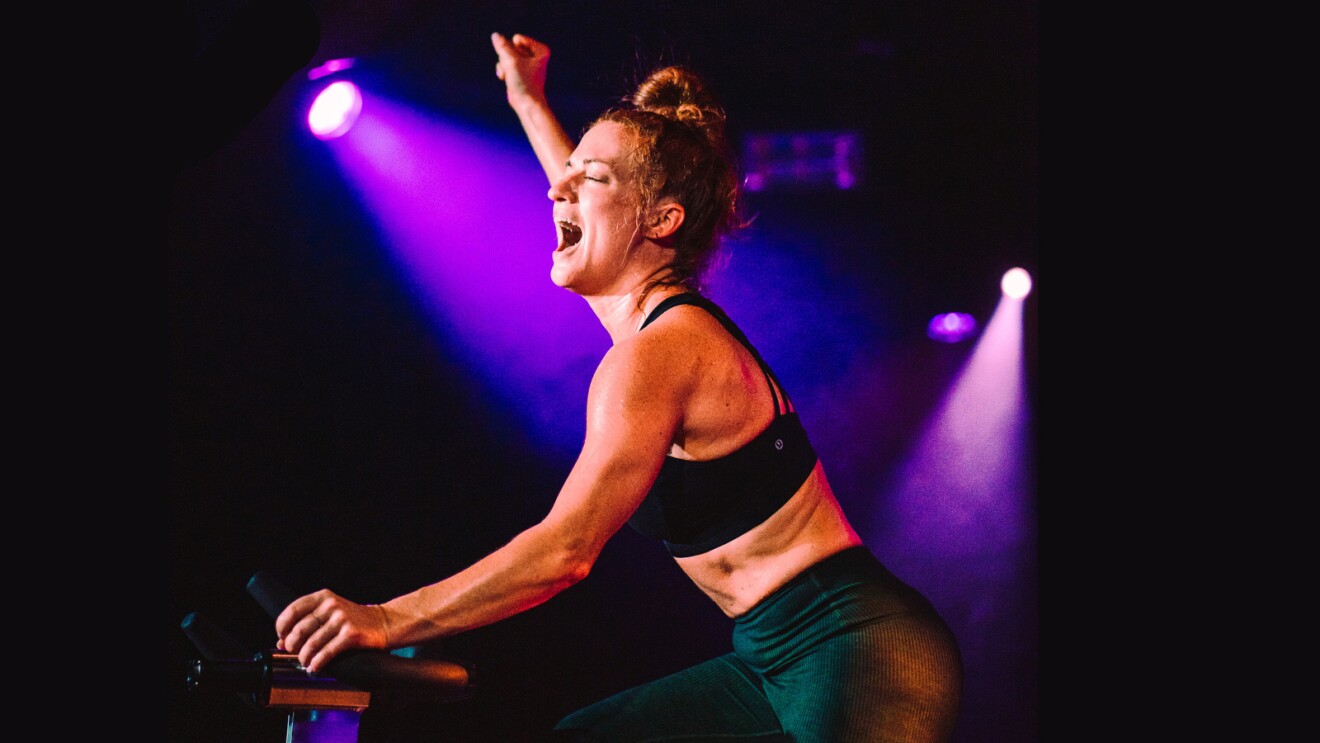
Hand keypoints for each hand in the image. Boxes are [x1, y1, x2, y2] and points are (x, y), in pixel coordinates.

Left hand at [274, 588, 388, 672]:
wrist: (383, 623)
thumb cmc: (353, 619)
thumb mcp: (330, 613)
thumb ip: (307, 622)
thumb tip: (281, 642)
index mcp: (323, 597)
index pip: (293, 610)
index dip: (282, 626)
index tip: (281, 637)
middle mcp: (331, 605)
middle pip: (300, 629)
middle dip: (292, 645)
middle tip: (293, 653)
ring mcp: (342, 619)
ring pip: (312, 643)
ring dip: (304, 657)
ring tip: (305, 662)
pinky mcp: (351, 634)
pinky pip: (327, 652)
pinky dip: (317, 662)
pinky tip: (314, 667)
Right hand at [492, 32, 550, 105]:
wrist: (527, 104)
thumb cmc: (524, 83)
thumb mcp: (512, 61)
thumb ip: (502, 46)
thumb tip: (495, 35)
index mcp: (540, 50)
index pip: (517, 39)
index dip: (513, 52)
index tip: (520, 65)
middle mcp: (535, 55)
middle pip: (511, 47)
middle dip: (507, 59)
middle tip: (514, 71)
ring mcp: (526, 63)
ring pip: (506, 55)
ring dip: (504, 65)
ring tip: (510, 76)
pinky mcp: (518, 71)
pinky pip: (505, 63)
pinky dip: (504, 71)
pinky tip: (505, 79)